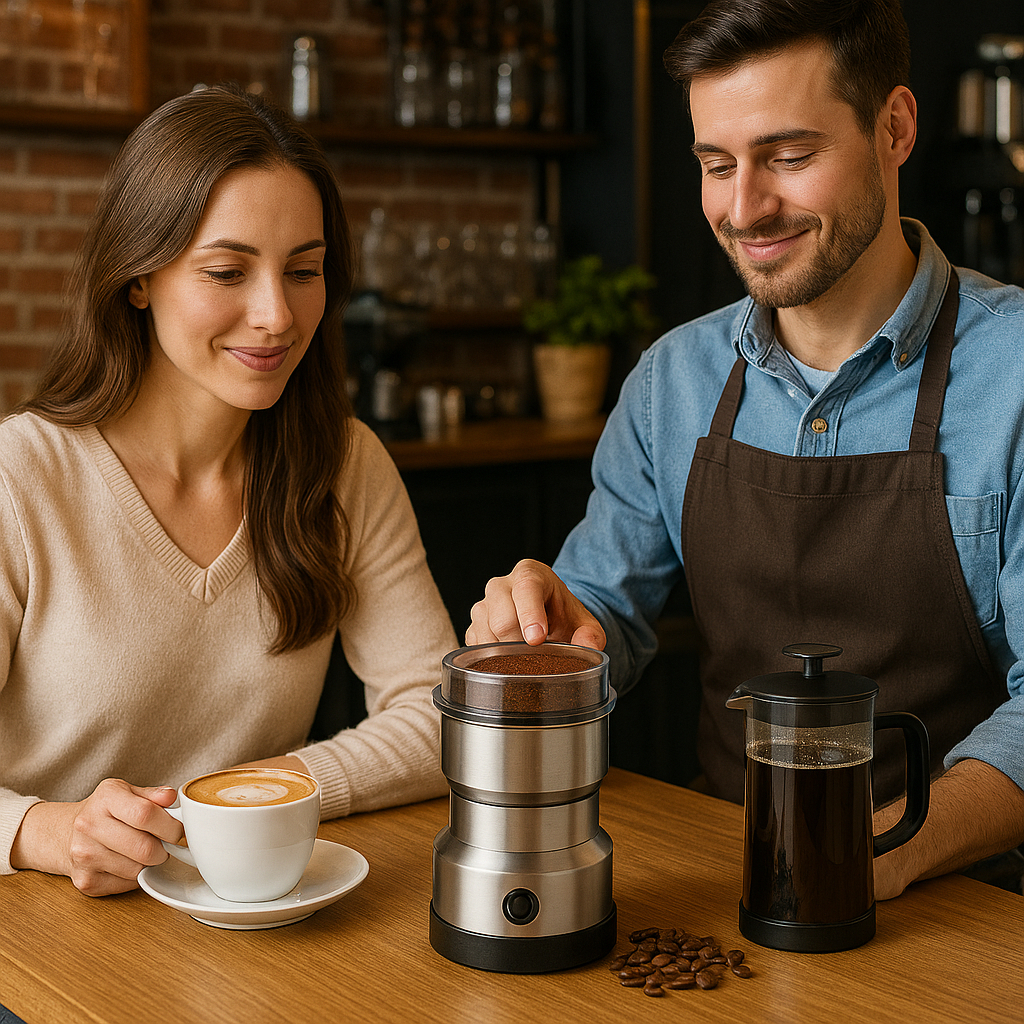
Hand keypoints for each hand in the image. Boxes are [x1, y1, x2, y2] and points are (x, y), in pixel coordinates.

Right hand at [10, 779, 182, 895]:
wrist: (65, 833)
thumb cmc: (105, 811)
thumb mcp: (127, 792)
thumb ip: (152, 795)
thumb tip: (171, 798)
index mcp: (106, 797)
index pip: (145, 814)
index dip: (170, 826)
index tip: (178, 831)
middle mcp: (89, 825)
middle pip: (144, 848)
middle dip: (164, 849)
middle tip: (166, 845)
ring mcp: (84, 856)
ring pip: (137, 869)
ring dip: (150, 864)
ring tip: (144, 851)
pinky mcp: (85, 881)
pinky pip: (126, 884)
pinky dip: (136, 876)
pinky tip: (129, 862)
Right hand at [466, 558, 605, 649]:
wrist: (546, 617)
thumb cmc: (562, 615)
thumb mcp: (584, 623)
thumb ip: (591, 635)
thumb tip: (589, 649)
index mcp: (530, 574)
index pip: (526, 589)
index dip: (530, 615)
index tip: (537, 640)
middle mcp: (501, 586)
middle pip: (501, 619)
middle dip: (520, 645)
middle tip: (536, 658)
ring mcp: (483, 606)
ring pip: (486, 635)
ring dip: (506, 655)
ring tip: (525, 658)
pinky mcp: (474, 626)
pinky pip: (476, 648)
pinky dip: (492, 661)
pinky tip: (509, 660)